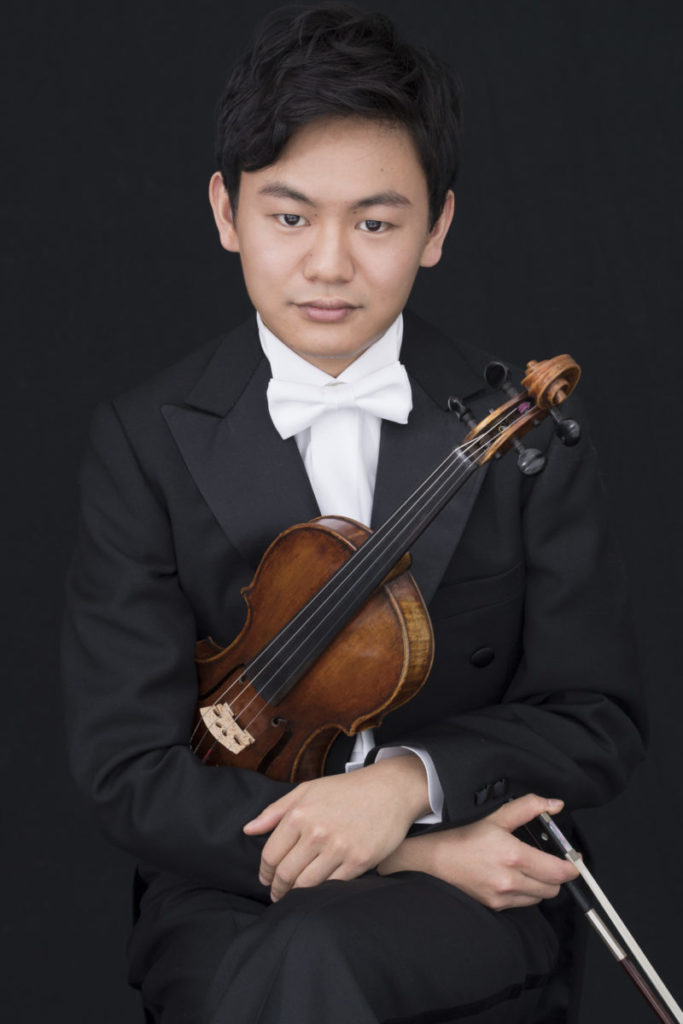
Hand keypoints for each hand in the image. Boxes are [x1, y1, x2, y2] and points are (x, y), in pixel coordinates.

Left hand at [243, 754, 429, 900]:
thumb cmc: (345, 790)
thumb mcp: (307, 790)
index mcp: (299, 814)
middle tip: (277, 894)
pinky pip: (331, 886)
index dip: (265, 872)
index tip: (266, 879)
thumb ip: (275, 811)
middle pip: (285, 874)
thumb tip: (248, 830)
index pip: (271, 855)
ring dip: (295, 896)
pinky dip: (320, 893)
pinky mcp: (358, 861)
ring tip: (293, 898)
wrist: (389, 790)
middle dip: (277, 889)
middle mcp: (316, 832)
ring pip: (306, 885)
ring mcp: (338, 848)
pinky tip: (317, 893)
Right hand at [377, 794, 578, 909]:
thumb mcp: (496, 817)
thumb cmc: (464, 837)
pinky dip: (526, 893)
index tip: (573, 860)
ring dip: (542, 885)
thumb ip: (528, 808)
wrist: (434, 860)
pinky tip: (515, 878)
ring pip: (540, 898)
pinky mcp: (495, 907)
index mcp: (513, 856)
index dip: (571, 867)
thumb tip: (554, 804)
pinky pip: (523, 904)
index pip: (558, 871)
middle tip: (552, 861)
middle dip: (557, 875)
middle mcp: (510, 880)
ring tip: (531, 869)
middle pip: (553, 888)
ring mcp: (502, 897)